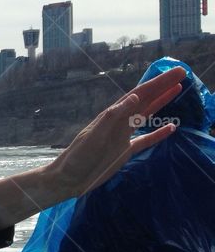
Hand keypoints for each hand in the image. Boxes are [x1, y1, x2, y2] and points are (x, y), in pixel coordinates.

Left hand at [49, 66, 184, 196]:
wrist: (69, 179)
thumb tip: (134, 97)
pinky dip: (159, 133)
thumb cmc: (78, 157)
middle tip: (183, 73)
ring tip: (177, 90)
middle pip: (145, 100)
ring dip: (161, 102)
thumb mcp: (94, 136)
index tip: (175, 72)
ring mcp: (123, 136)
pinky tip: (171, 128)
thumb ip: (112, 117)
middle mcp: (120, 123)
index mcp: (112, 116)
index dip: (157, 83)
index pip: (139, 94)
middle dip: (163, 86)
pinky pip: (146, 140)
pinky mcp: (125, 151)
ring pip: (147, 115)